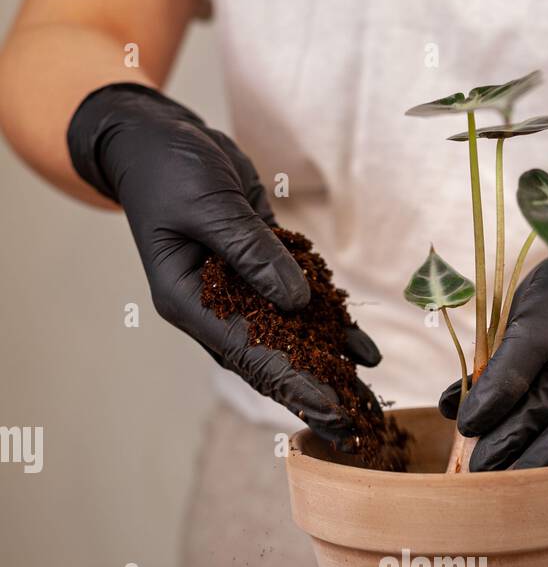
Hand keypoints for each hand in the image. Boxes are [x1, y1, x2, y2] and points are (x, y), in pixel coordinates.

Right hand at [67, 83, 379, 448]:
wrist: (160, 138)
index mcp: (188, 301)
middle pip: (272, 362)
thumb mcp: (209, 204)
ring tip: (370, 404)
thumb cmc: (168, 167)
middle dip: (317, 394)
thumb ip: (251, 251)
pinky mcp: (264, 271)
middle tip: (358, 428)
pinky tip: (365, 351)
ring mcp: (241, 293)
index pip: (247, 354)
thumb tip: (298, 301)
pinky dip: (334, 327)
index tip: (330, 409)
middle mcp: (216, 308)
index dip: (293, 384)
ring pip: (292, 341)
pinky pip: (303, 307)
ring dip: (332, 370)